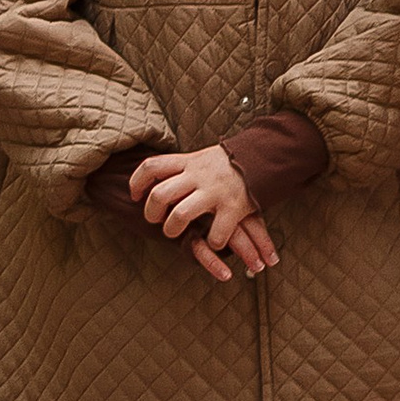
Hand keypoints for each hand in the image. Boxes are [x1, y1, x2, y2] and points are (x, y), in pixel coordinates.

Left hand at [127, 145, 279, 283]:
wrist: (264, 157)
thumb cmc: (227, 164)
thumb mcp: (201, 157)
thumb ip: (181, 168)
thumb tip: (152, 180)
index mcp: (189, 162)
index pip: (152, 167)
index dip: (136, 182)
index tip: (135, 195)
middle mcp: (199, 176)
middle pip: (160, 194)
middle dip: (151, 213)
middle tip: (155, 220)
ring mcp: (216, 192)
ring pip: (180, 215)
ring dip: (172, 230)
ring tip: (174, 233)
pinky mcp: (234, 207)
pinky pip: (215, 234)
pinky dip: (212, 243)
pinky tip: (213, 242)